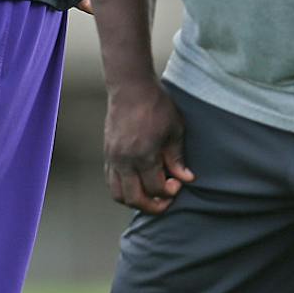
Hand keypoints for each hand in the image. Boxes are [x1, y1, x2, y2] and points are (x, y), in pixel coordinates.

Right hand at [103, 82, 194, 213]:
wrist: (130, 87)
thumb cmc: (156, 105)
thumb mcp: (175, 131)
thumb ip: (177, 158)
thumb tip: (186, 178)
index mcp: (144, 155)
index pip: (155, 189)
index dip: (170, 192)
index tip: (178, 183)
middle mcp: (124, 160)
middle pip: (133, 198)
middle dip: (151, 205)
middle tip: (165, 199)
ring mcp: (113, 157)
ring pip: (117, 193)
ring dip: (134, 199)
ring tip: (149, 193)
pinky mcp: (107, 152)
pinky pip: (111, 180)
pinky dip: (123, 187)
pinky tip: (137, 180)